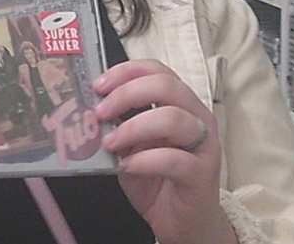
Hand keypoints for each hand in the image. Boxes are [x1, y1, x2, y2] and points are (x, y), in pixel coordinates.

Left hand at [93, 60, 236, 243]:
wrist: (181, 223)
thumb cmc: (156, 178)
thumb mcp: (131, 144)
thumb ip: (118, 123)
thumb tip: (89, 107)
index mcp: (179, 102)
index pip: (156, 69)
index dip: (125, 72)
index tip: (98, 85)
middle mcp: (196, 116)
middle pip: (165, 86)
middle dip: (126, 94)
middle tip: (100, 112)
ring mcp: (204, 144)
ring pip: (173, 118)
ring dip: (133, 128)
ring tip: (110, 143)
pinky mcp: (203, 174)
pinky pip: (174, 160)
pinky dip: (144, 160)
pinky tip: (127, 166)